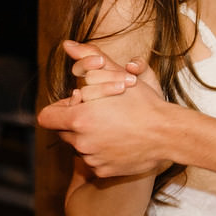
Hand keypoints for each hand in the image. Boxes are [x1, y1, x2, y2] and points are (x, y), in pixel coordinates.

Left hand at [37, 40, 173, 176]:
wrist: (168, 134)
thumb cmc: (143, 103)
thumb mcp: (116, 75)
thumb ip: (88, 58)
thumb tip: (67, 44)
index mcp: (79, 118)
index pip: (46, 117)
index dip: (59, 109)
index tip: (76, 104)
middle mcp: (81, 142)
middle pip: (63, 131)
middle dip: (76, 121)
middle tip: (99, 112)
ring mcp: (92, 158)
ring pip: (80, 146)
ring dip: (89, 137)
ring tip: (113, 126)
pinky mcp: (103, 171)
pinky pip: (94, 160)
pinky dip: (102, 152)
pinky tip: (120, 141)